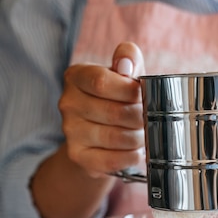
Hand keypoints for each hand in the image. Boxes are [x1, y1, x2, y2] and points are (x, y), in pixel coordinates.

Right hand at [59, 42, 145, 177]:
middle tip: (150, 119)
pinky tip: (138, 151)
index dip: (129, 91)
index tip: (144, 96)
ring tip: (144, 134)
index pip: (102, 82)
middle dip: (140, 117)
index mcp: (76, 76)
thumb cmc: (116, 98)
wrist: (98, 136)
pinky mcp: (78, 156)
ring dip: (138, 138)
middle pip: (113, 112)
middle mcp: (68, 103)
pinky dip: (131, 156)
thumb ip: (129, 58)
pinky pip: (111, 159)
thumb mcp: (124, 73)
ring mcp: (70, 131)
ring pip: (115, 137)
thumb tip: (126, 64)